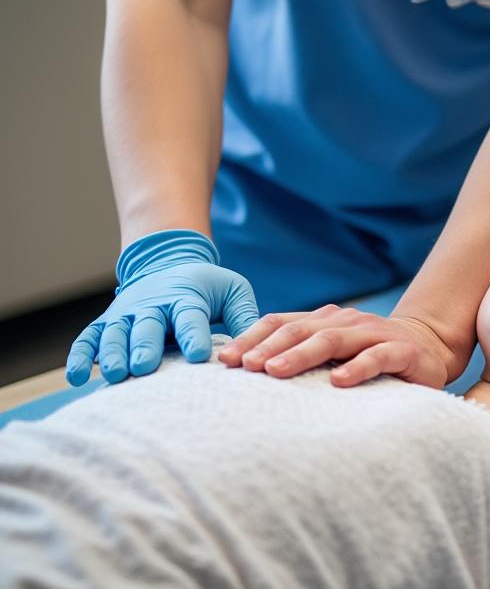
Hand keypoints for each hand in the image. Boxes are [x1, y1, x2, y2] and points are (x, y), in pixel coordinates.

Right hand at [65, 230, 259, 385]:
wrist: (168, 264)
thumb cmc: (207, 286)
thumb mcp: (233, 290)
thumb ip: (245, 315)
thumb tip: (257, 346)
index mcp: (186, 296)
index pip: (190, 315)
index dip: (194, 334)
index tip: (199, 355)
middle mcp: (152, 304)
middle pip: (147, 325)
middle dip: (145, 345)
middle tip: (145, 367)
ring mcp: (126, 313)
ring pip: (115, 333)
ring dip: (113, 352)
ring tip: (116, 373)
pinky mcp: (107, 322)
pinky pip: (89, 338)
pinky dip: (81, 355)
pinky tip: (78, 377)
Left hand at [218, 304, 451, 389]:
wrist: (430, 348)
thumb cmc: (370, 358)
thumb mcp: (334, 354)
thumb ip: (301, 356)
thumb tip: (246, 372)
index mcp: (325, 320)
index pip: (281, 323)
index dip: (252, 338)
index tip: (226, 360)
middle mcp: (347, 321)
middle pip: (301, 330)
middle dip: (270, 347)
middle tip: (246, 366)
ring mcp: (375, 334)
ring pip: (333, 340)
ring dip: (302, 354)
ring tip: (276, 371)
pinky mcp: (403, 351)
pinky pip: (377, 357)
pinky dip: (357, 368)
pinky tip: (339, 381)